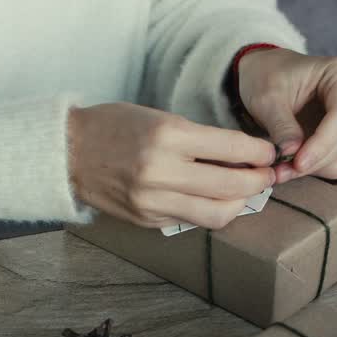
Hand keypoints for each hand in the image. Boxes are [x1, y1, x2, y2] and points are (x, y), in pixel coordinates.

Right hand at [68, 102, 276, 228]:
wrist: (67, 153)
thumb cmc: (114, 126)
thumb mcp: (159, 117)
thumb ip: (200, 138)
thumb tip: (244, 156)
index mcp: (167, 135)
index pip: (232, 148)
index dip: (260, 153)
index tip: (270, 153)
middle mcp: (161, 171)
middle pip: (232, 186)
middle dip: (258, 181)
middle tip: (267, 175)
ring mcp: (153, 201)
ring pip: (217, 214)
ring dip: (239, 203)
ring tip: (244, 191)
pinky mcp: (147, 220)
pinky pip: (191, 220)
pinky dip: (209, 210)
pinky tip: (212, 198)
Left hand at [237, 48, 336, 182]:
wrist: (266, 78)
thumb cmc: (267, 80)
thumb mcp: (266, 99)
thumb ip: (281, 126)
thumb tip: (292, 153)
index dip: (322, 145)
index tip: (298, 163)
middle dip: (318, 161)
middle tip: (284, 171)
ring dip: (331, 168)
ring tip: (293, 171)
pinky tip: (311, 169)